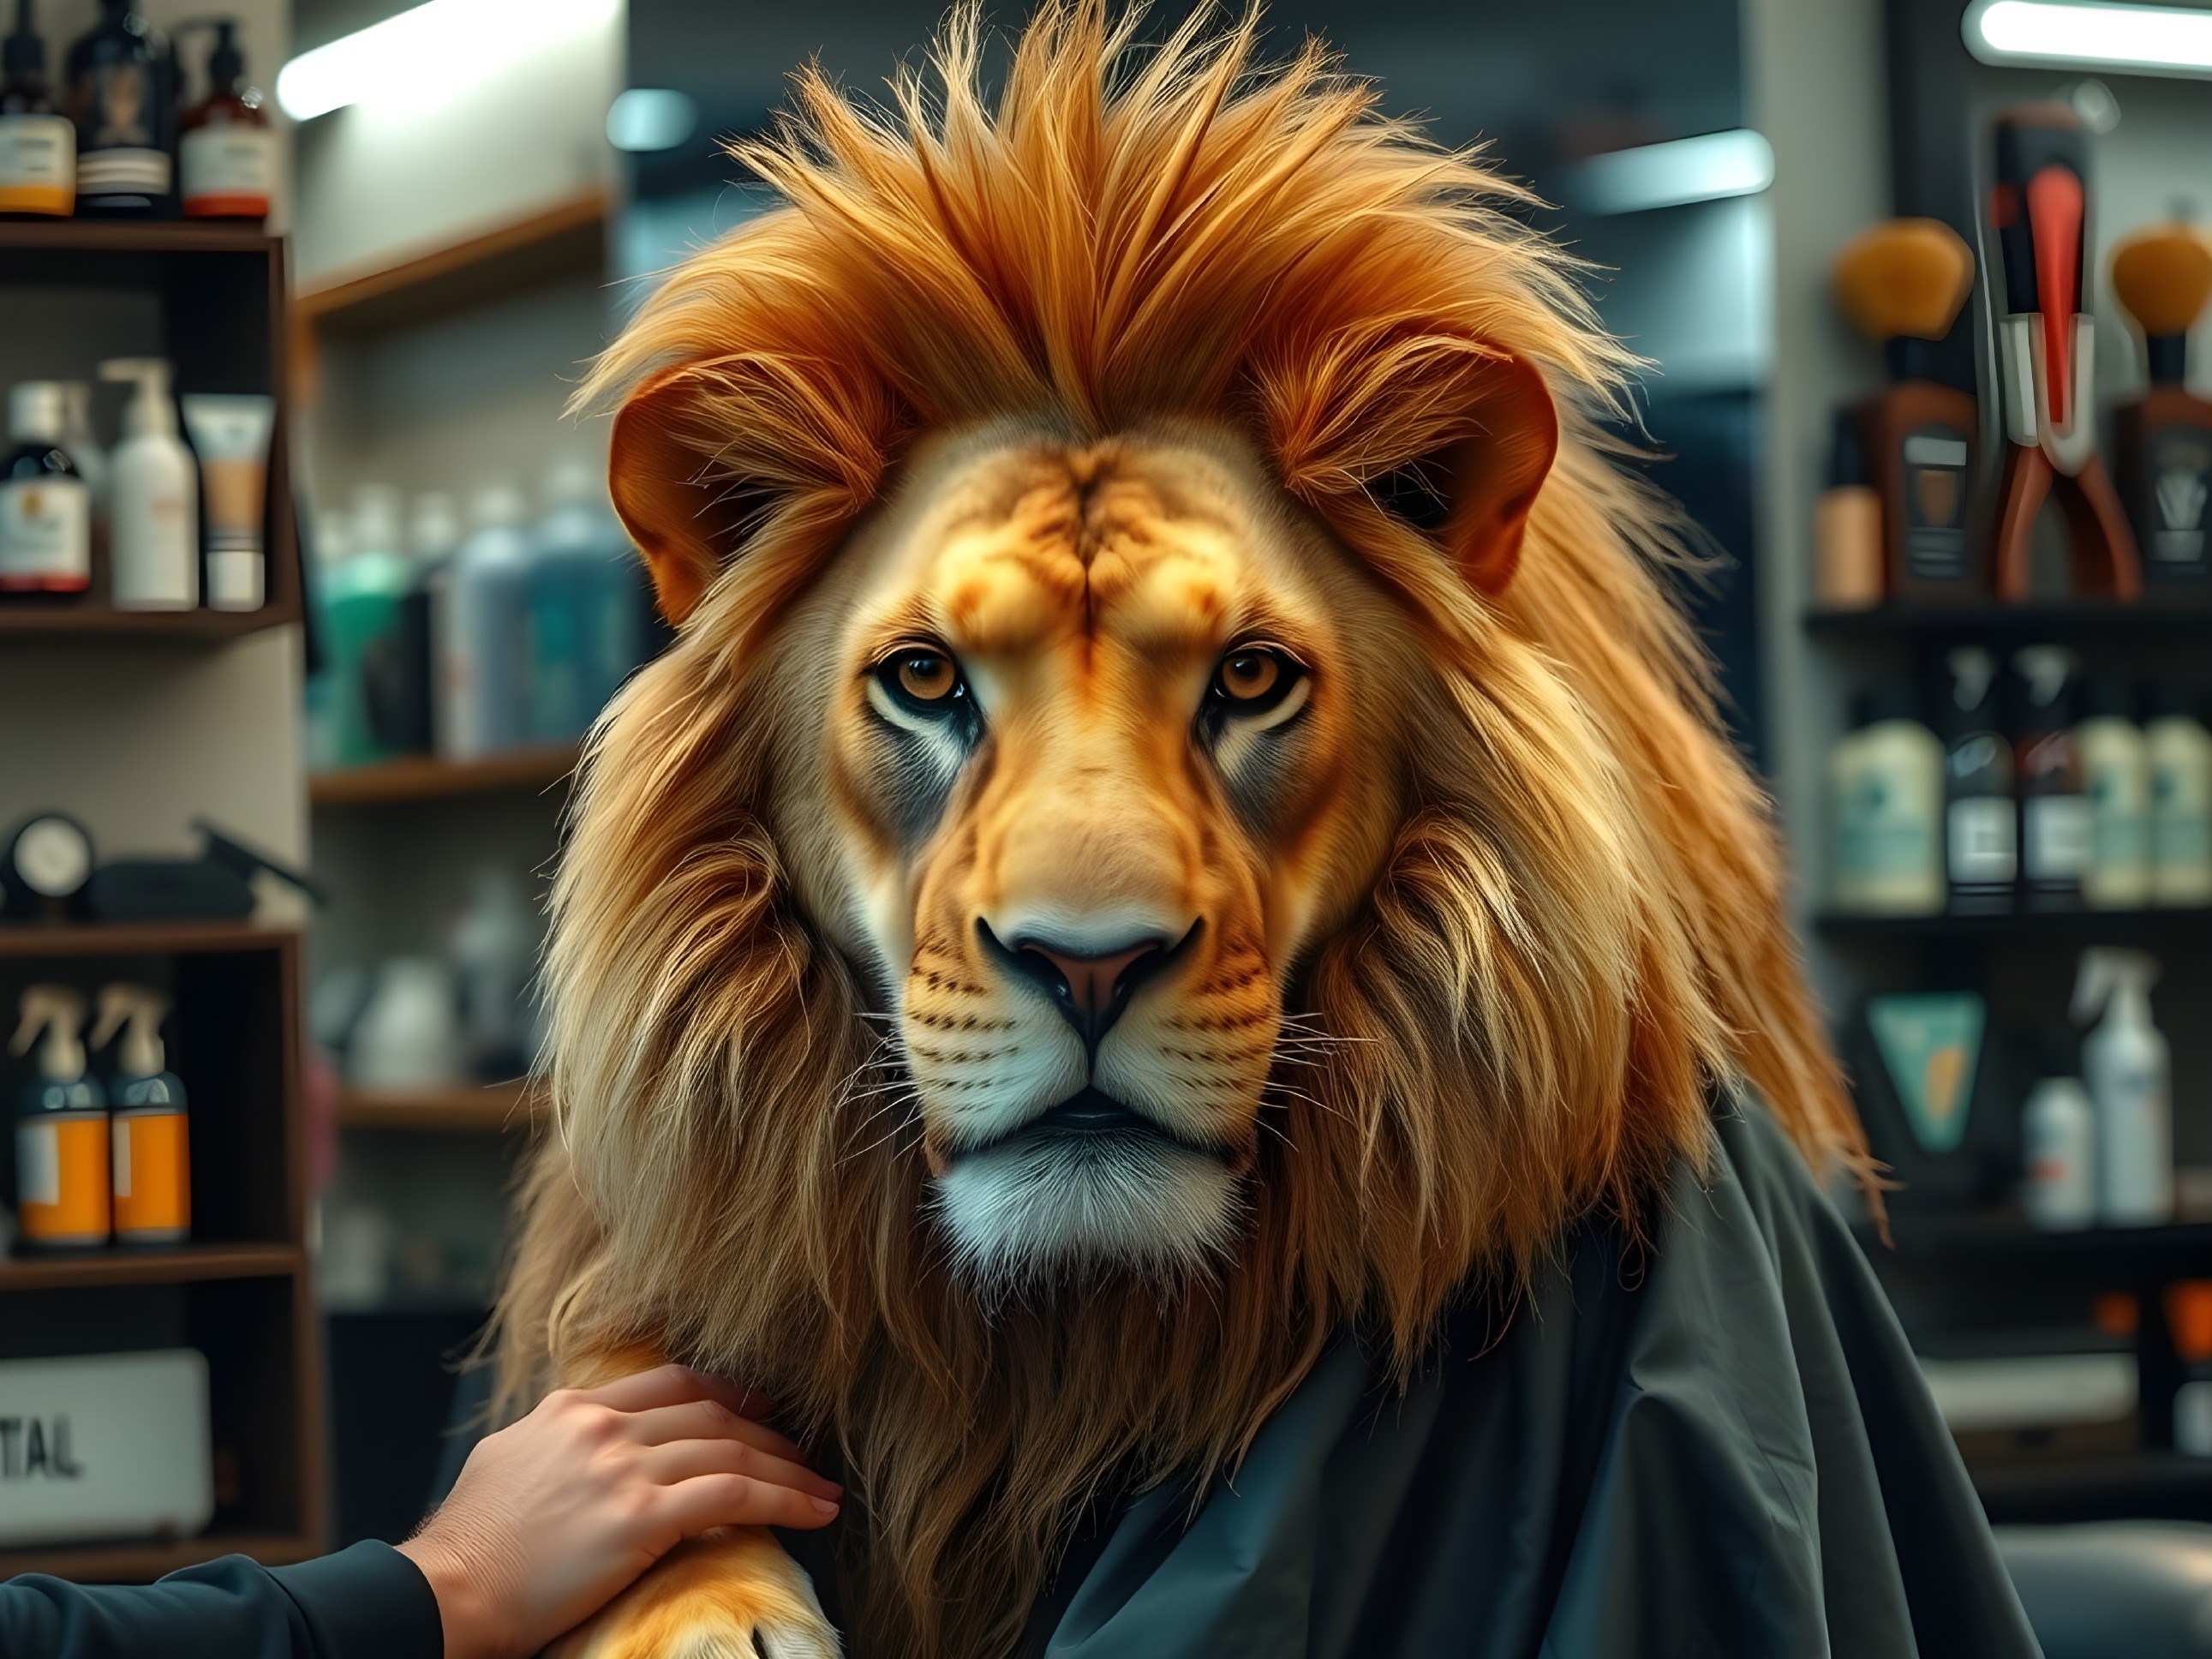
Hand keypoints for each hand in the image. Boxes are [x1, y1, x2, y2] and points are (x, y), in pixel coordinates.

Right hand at [396, 1364, 840, 1658]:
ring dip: (788, 1469)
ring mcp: (623, 1466)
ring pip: (732, 1451)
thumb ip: (561, 1445)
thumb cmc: (469, 1545)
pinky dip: (786, 1499)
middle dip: (767, 1431)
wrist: (445, 1591)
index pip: (671, 1383)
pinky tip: (815, 1510)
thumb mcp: (510, 1461)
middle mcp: (604, 1426)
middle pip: (712, 1413)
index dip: (726, 1391)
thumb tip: (586, 1450)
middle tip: (803, 1451)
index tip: (758, 1404)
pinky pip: (735, 1495)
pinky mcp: (640, 1515)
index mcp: (572, 1408)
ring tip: (822, 1488)